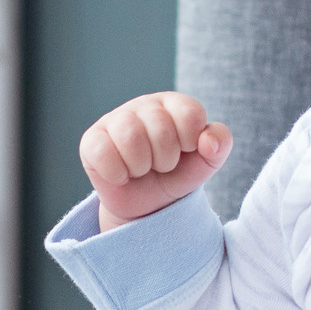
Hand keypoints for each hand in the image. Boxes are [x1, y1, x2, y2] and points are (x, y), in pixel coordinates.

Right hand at [79, 92, 230, 227]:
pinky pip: (103, 153)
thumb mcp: (206, 162)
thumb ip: (220, 144)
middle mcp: (144, 105)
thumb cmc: (176, 175)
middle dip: (166, 159)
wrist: (147, 205)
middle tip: (160, 166)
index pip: (190, 113)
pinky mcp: (91, 140)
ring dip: (141, 166)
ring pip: (130, 137)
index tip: (185, 152)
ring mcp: (114, 120)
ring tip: (141, 170)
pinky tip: (121, 174)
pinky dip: (117, 173)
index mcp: (173, 104)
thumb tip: (208, 140)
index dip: (191, 141)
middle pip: (160, 128)